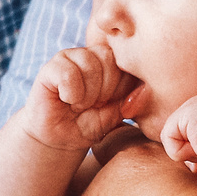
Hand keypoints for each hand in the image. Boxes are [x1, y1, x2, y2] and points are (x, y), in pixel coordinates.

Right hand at [21, 45, 146, 151]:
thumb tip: (146, 87)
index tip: (110, 103)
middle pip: (108, 59)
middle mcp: (92, 55)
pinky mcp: (50, 68)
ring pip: (89, 63)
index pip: (126, 61)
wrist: (61, 140)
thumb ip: (131, 98)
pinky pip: (67, 72)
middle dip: (104, 90)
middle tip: (94, 105)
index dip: (120, 87)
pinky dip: (71, 93)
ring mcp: (70, 58)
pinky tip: (67, 100)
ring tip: (80, 105)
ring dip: (87, 94)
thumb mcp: (117, 112)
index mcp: (112, 63)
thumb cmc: (90, 124)